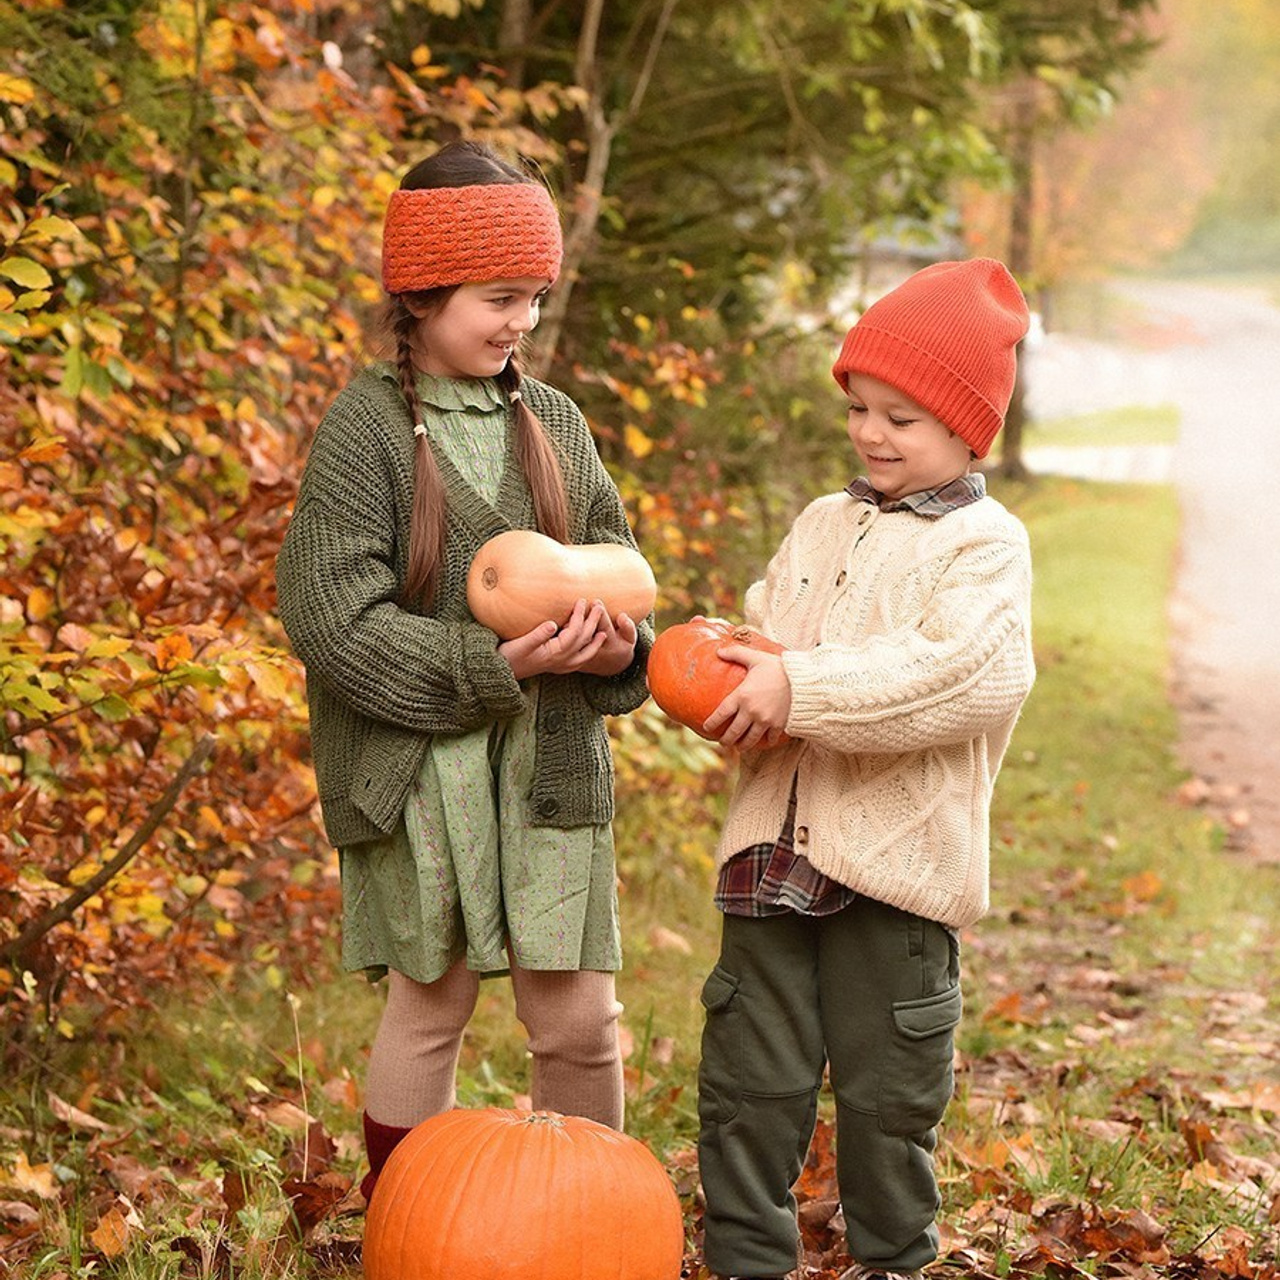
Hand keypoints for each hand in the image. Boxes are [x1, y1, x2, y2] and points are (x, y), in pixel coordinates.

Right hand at [498, 599, 626, 679]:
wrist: (502, 672)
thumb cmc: (509, 656)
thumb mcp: (521, 644)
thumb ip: (538, 635)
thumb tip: (552, 624)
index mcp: (555, 653)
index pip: (574, 632)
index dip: (579, 616)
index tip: (582, 600)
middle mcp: (561, 661)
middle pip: (583, 641)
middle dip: (592, 623)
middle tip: (599, 607)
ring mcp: (560, 666)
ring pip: (585, 654)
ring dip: (594, 642)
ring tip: (604, 632)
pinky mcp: (556, 666)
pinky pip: (578, 661)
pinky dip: (587, 653)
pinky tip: (588, 647)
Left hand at [702, 645, 791, 749]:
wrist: (804, 680)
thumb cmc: (778, 667)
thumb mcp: (756, 658)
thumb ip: (736, 653)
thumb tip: (718, 651)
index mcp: (742, 696)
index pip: (721, 714)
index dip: (712, 723)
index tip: (706, 728)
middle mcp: (751, 712)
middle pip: (734, 732)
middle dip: (726, 740)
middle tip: (722, 743)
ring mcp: (765, 721)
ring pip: (750, 740)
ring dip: (742, 746)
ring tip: (739, 748)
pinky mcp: (778, 725)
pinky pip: (769, 739)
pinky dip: (765, 743)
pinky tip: (762, 743)